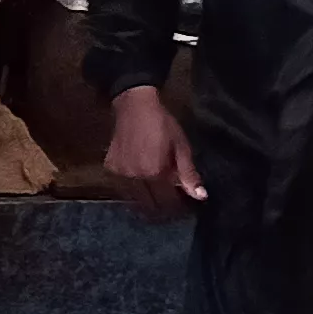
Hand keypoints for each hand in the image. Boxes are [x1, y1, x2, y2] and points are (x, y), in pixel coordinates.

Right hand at [106, 86, 204, 201]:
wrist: (135, 105)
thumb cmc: (163, 124)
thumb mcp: (181, 147)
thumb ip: (188, 174)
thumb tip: (201, 196)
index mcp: (155, 173)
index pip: (167, 201)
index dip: (176, 207)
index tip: (183, 208)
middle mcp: (135, 177)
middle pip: (150, 202)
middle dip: (161, 206)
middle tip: (170, 204)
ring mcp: (120, 173)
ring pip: (135, 196)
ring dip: (146, 198)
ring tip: (156, 195)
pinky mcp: (111, 167)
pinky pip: (123, 185)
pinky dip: (132, 186)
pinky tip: (140, 180)